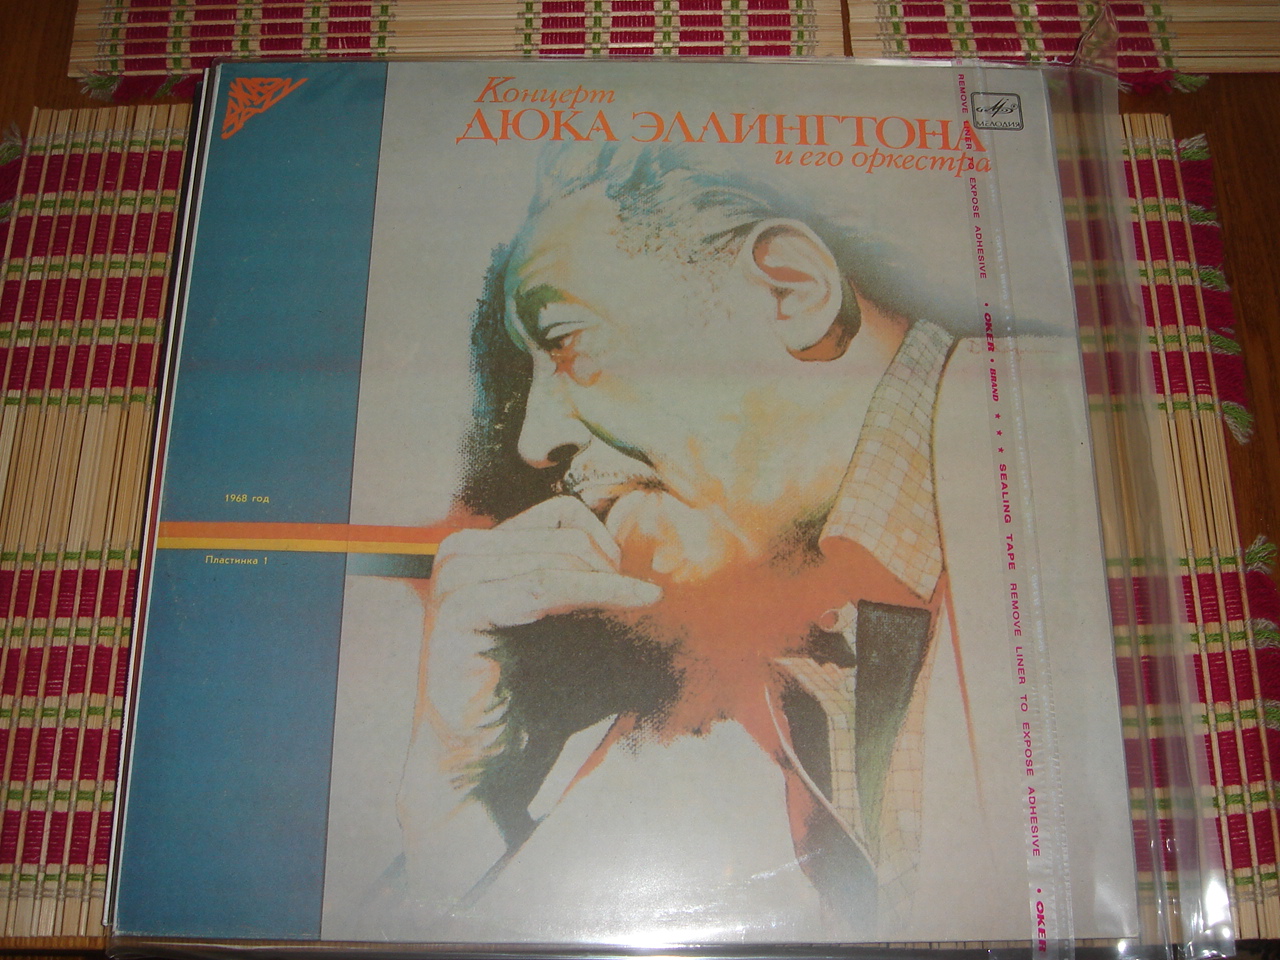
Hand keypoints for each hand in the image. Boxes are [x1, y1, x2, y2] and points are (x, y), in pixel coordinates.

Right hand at [422, 495, 662, 760]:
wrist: (489, 766)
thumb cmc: (534, 702)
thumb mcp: (571, 626)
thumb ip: (594, 581)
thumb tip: (653, 539)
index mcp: (484, 550)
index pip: (563, 514)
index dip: (609, 545)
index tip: (637, 589)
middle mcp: (461, 553)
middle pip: (565, 527)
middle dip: (612, 565)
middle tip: (638, 607)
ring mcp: (454, 577)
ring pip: (559, 555)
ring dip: (606, 582)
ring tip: (628, 616)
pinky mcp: (457, 608)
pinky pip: (545, 586)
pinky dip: (598, 592)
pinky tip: (637, 603)